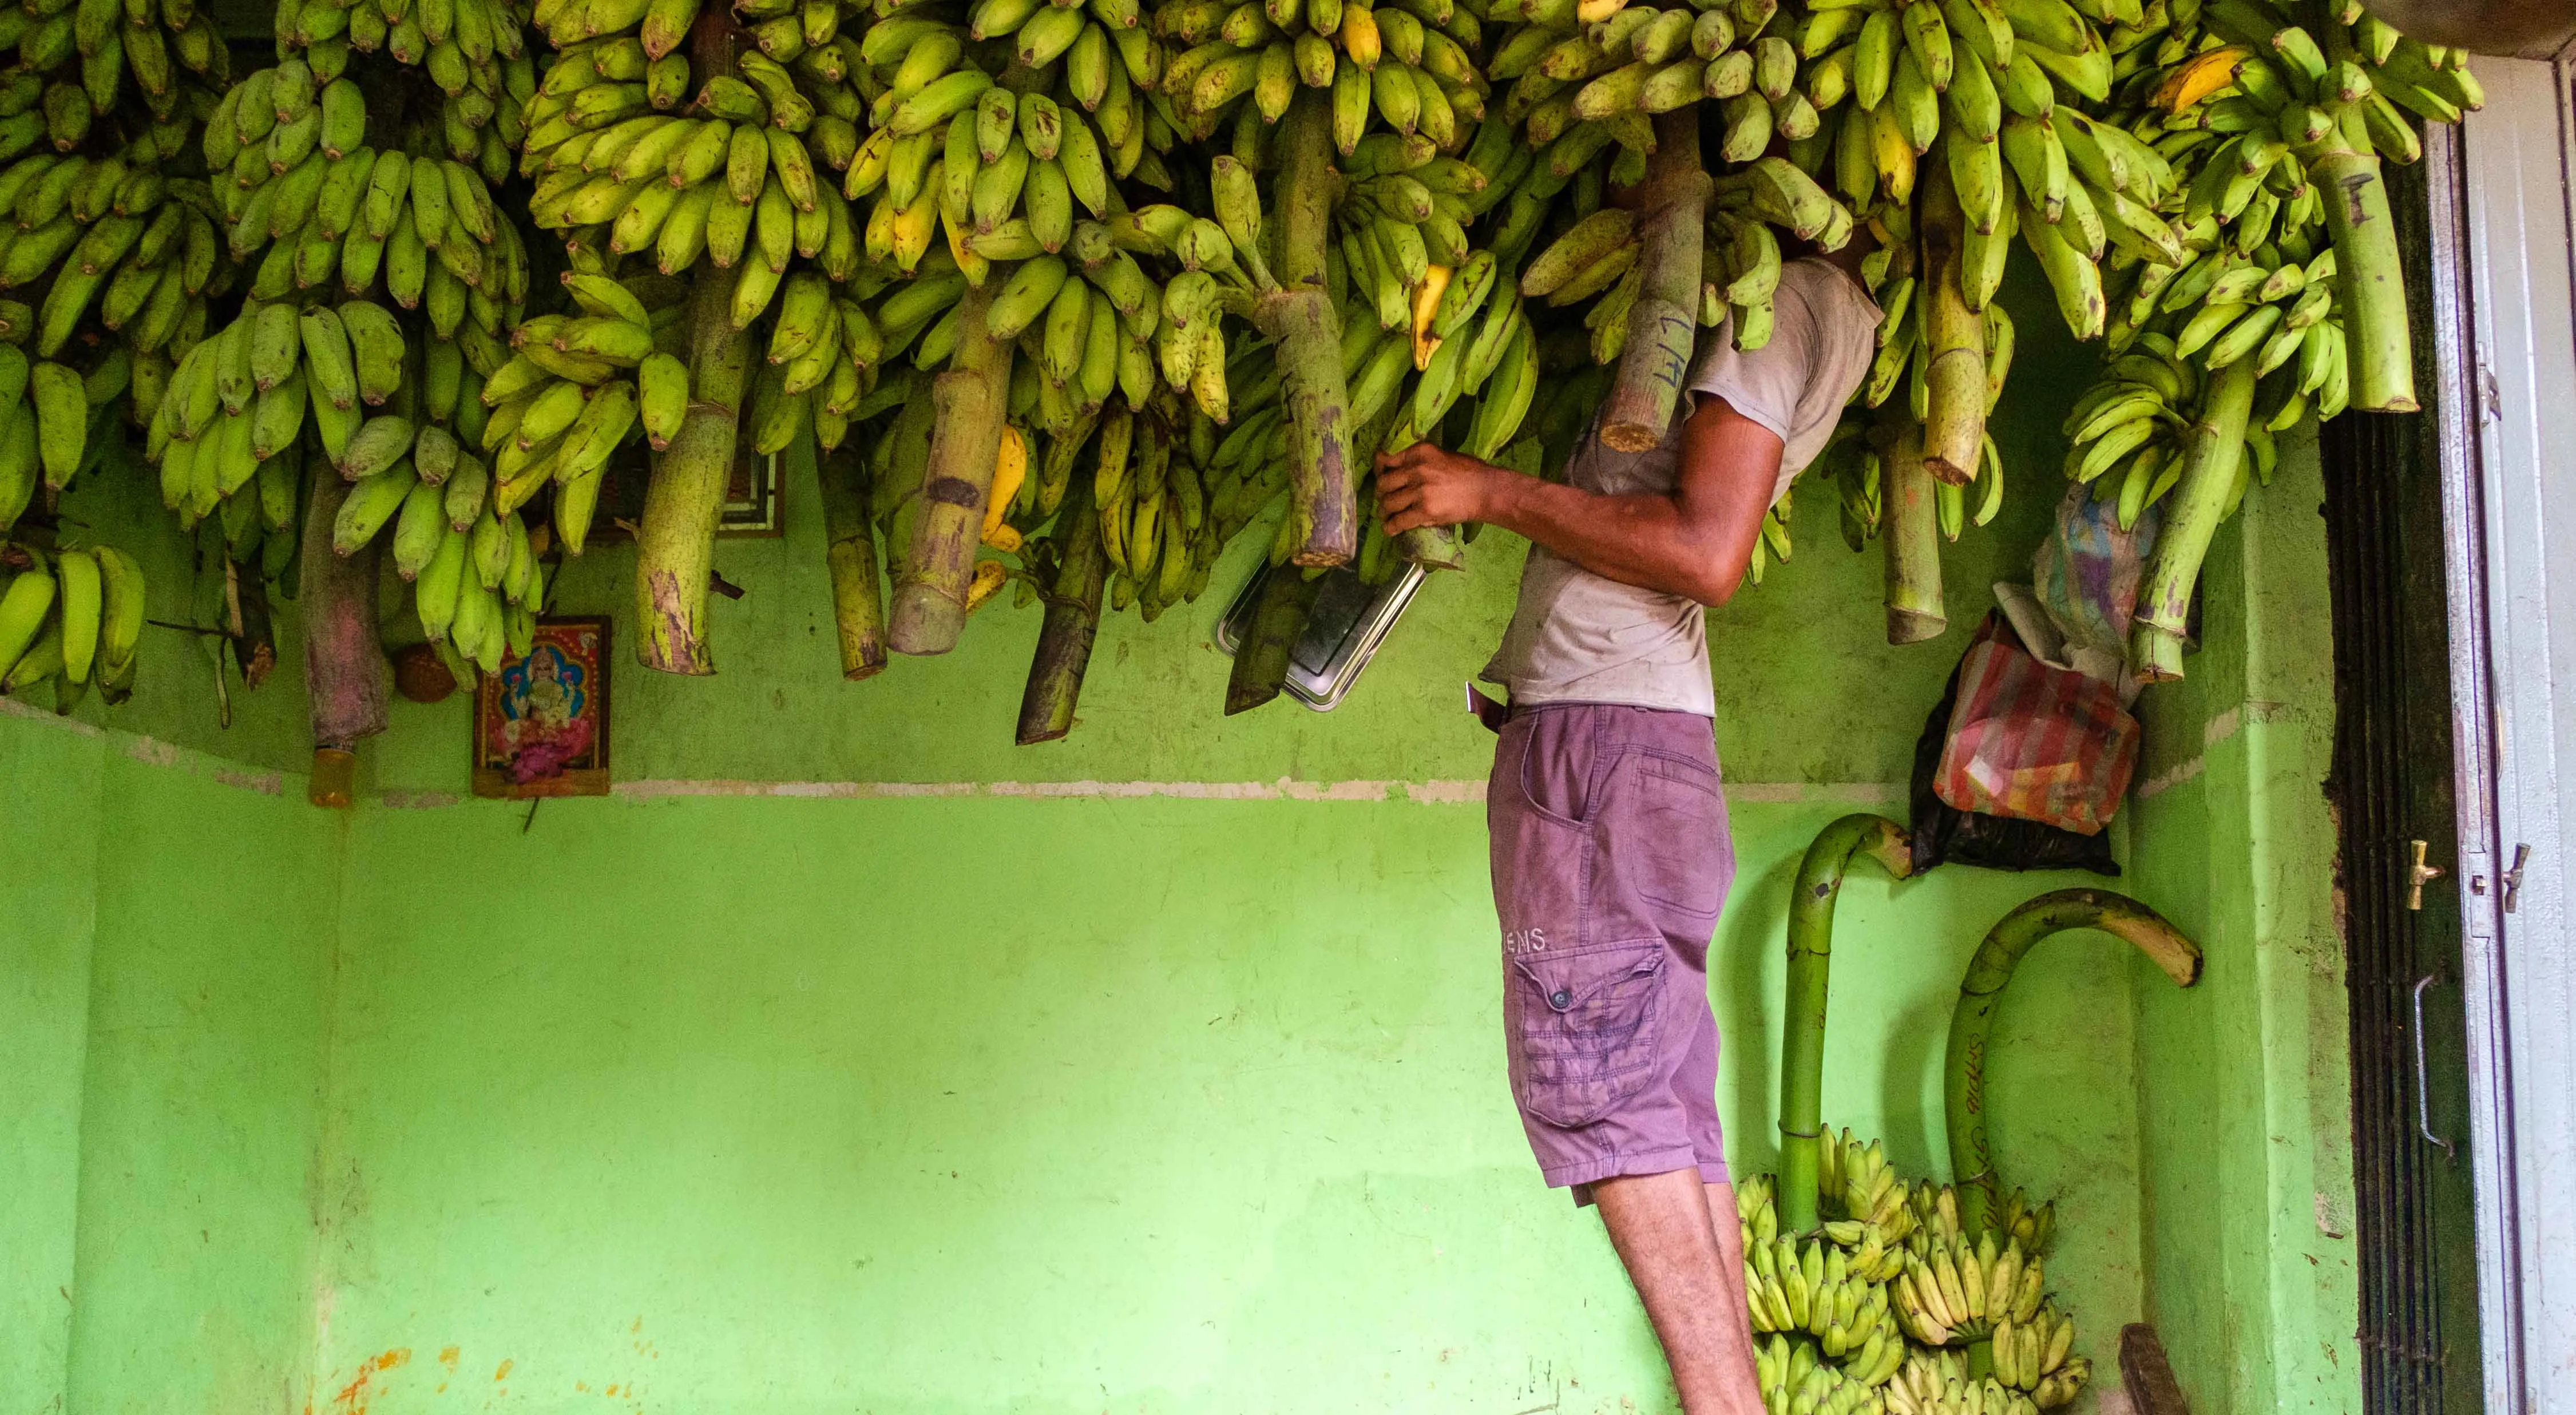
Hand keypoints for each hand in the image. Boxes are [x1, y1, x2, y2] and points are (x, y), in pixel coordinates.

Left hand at [1375, 443, 1507, 536]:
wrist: (1487, 491)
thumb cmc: (1471, 472)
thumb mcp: (1443, 456)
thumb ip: (1422, 462)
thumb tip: (1405, 473)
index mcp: (1420, 452)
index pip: (1387, 460)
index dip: (1379, 471)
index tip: (1380, 477)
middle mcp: (1416, 469)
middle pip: (1383, 483)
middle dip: (1380, 494)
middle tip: (1384, 500)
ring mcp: (1420, 490)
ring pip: (1388, 503)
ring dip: (1384, 512)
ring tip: (1386, 516)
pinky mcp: (1425, 511)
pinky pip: (1398, 521)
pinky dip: (1390, 527)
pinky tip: (1390, 530)